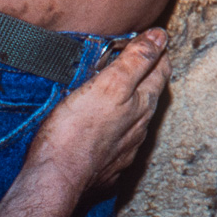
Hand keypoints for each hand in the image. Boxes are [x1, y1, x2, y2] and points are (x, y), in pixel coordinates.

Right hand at [26, 29, 171, 195]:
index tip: (149, 38)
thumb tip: (160, 36)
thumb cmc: (77, 131)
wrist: (56, 179)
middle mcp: (140, 128)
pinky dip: (112, 127)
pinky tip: (99, 127)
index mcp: (143, 104)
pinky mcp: (107, 166)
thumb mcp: (110, 84)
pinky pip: (116, 141)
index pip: (161, 70)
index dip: (157, 51)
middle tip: (132, 58)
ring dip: (128, 101)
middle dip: (144, 74)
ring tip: (114, 89)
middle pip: (150, 93)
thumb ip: (137, 60)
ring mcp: (125, 149)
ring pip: (133, 118)